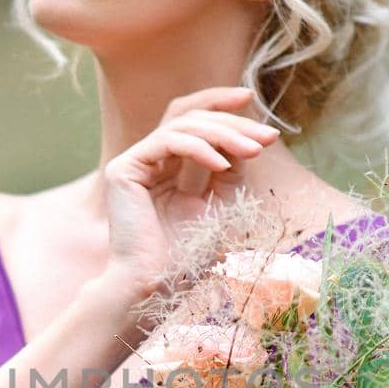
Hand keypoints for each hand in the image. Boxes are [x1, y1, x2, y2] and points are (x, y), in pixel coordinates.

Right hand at [100, 87, 277, 304]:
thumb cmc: (187, 256)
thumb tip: (251, 137)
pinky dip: (199, 149)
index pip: (192, 121)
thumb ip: (230, 167)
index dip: (219, 105)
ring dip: (223, 134)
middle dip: (231, 122)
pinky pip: (166, 142)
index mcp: (167, 166)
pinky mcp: (123, 169)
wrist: (157, 285)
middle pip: (189, 116)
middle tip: (265, 136)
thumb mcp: (221, 202)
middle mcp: (148, 160)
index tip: (253, 102)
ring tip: (253, 150)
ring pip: (180, 125)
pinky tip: (222, 164)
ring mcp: (133, 162)